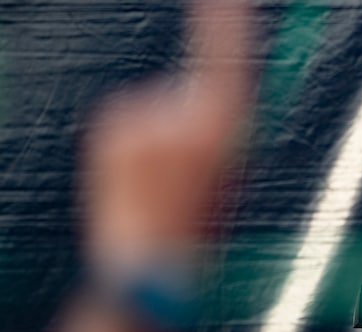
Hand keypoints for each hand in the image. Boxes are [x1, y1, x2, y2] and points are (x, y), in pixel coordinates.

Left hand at [81, 0, 251, 268]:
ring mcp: (140, 117)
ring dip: (170, 137)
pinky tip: (144, 179)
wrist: (150, 266)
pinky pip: (139, 121)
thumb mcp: (236, 178)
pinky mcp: (113, 125)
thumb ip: (231, 131)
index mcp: (221, 129)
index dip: (228, 19)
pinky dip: (143, 144)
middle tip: (204, 171)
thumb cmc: (203, 234)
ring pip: (166, 111)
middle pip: (199, 93)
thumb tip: (219, 104)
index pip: (227, 55)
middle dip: (205, 120)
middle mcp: (177, 113)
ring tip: (170, 185)